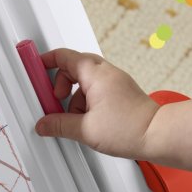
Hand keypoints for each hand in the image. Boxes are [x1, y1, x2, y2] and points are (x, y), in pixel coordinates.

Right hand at [35, 48, 159, 158]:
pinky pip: (97, 91)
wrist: (158, 135)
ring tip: (75, 119)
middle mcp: (106, 72)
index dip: (44, 62)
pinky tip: (88, 122)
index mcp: (95, 74)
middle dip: (59, 85)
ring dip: (74, 98)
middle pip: (73, 68)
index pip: (63, 56)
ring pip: (85, 82)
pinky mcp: (121, 93)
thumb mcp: (86, 130)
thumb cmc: (130, 128)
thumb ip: (59, 125)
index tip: (33, 70)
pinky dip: (88, 102)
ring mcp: (115, 82)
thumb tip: (44, 125)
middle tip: (54, 102)